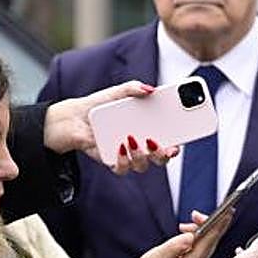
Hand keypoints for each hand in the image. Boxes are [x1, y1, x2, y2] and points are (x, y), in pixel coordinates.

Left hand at [43, 80, 178, 171]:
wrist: (74, 118)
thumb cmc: (101, 106)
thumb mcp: (117, 92)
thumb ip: (133, 88)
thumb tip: (150, 89)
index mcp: (149, 130)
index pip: (169, 140)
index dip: (178, 143)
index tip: (183, 139)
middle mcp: (142, 147)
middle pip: (161, 158)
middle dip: (165, 154)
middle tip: (164, 144)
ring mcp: (128, 156)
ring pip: (143, 165)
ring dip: (142, 155)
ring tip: (134, 139)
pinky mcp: (112, 162)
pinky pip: (122, 168)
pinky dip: (123, 159)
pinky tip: (120, 146)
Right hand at [113, 210, 233, 257]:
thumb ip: (174, 246)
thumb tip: (190, 236)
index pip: (209, 242)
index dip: (219, 226)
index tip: (228, 212)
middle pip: (211, 242)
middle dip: (208, 224)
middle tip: (195, 214)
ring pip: (205, 244)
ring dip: (198, 230)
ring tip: (182, 226)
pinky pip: (200, 247)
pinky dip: (195, 237)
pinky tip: (184, 234)